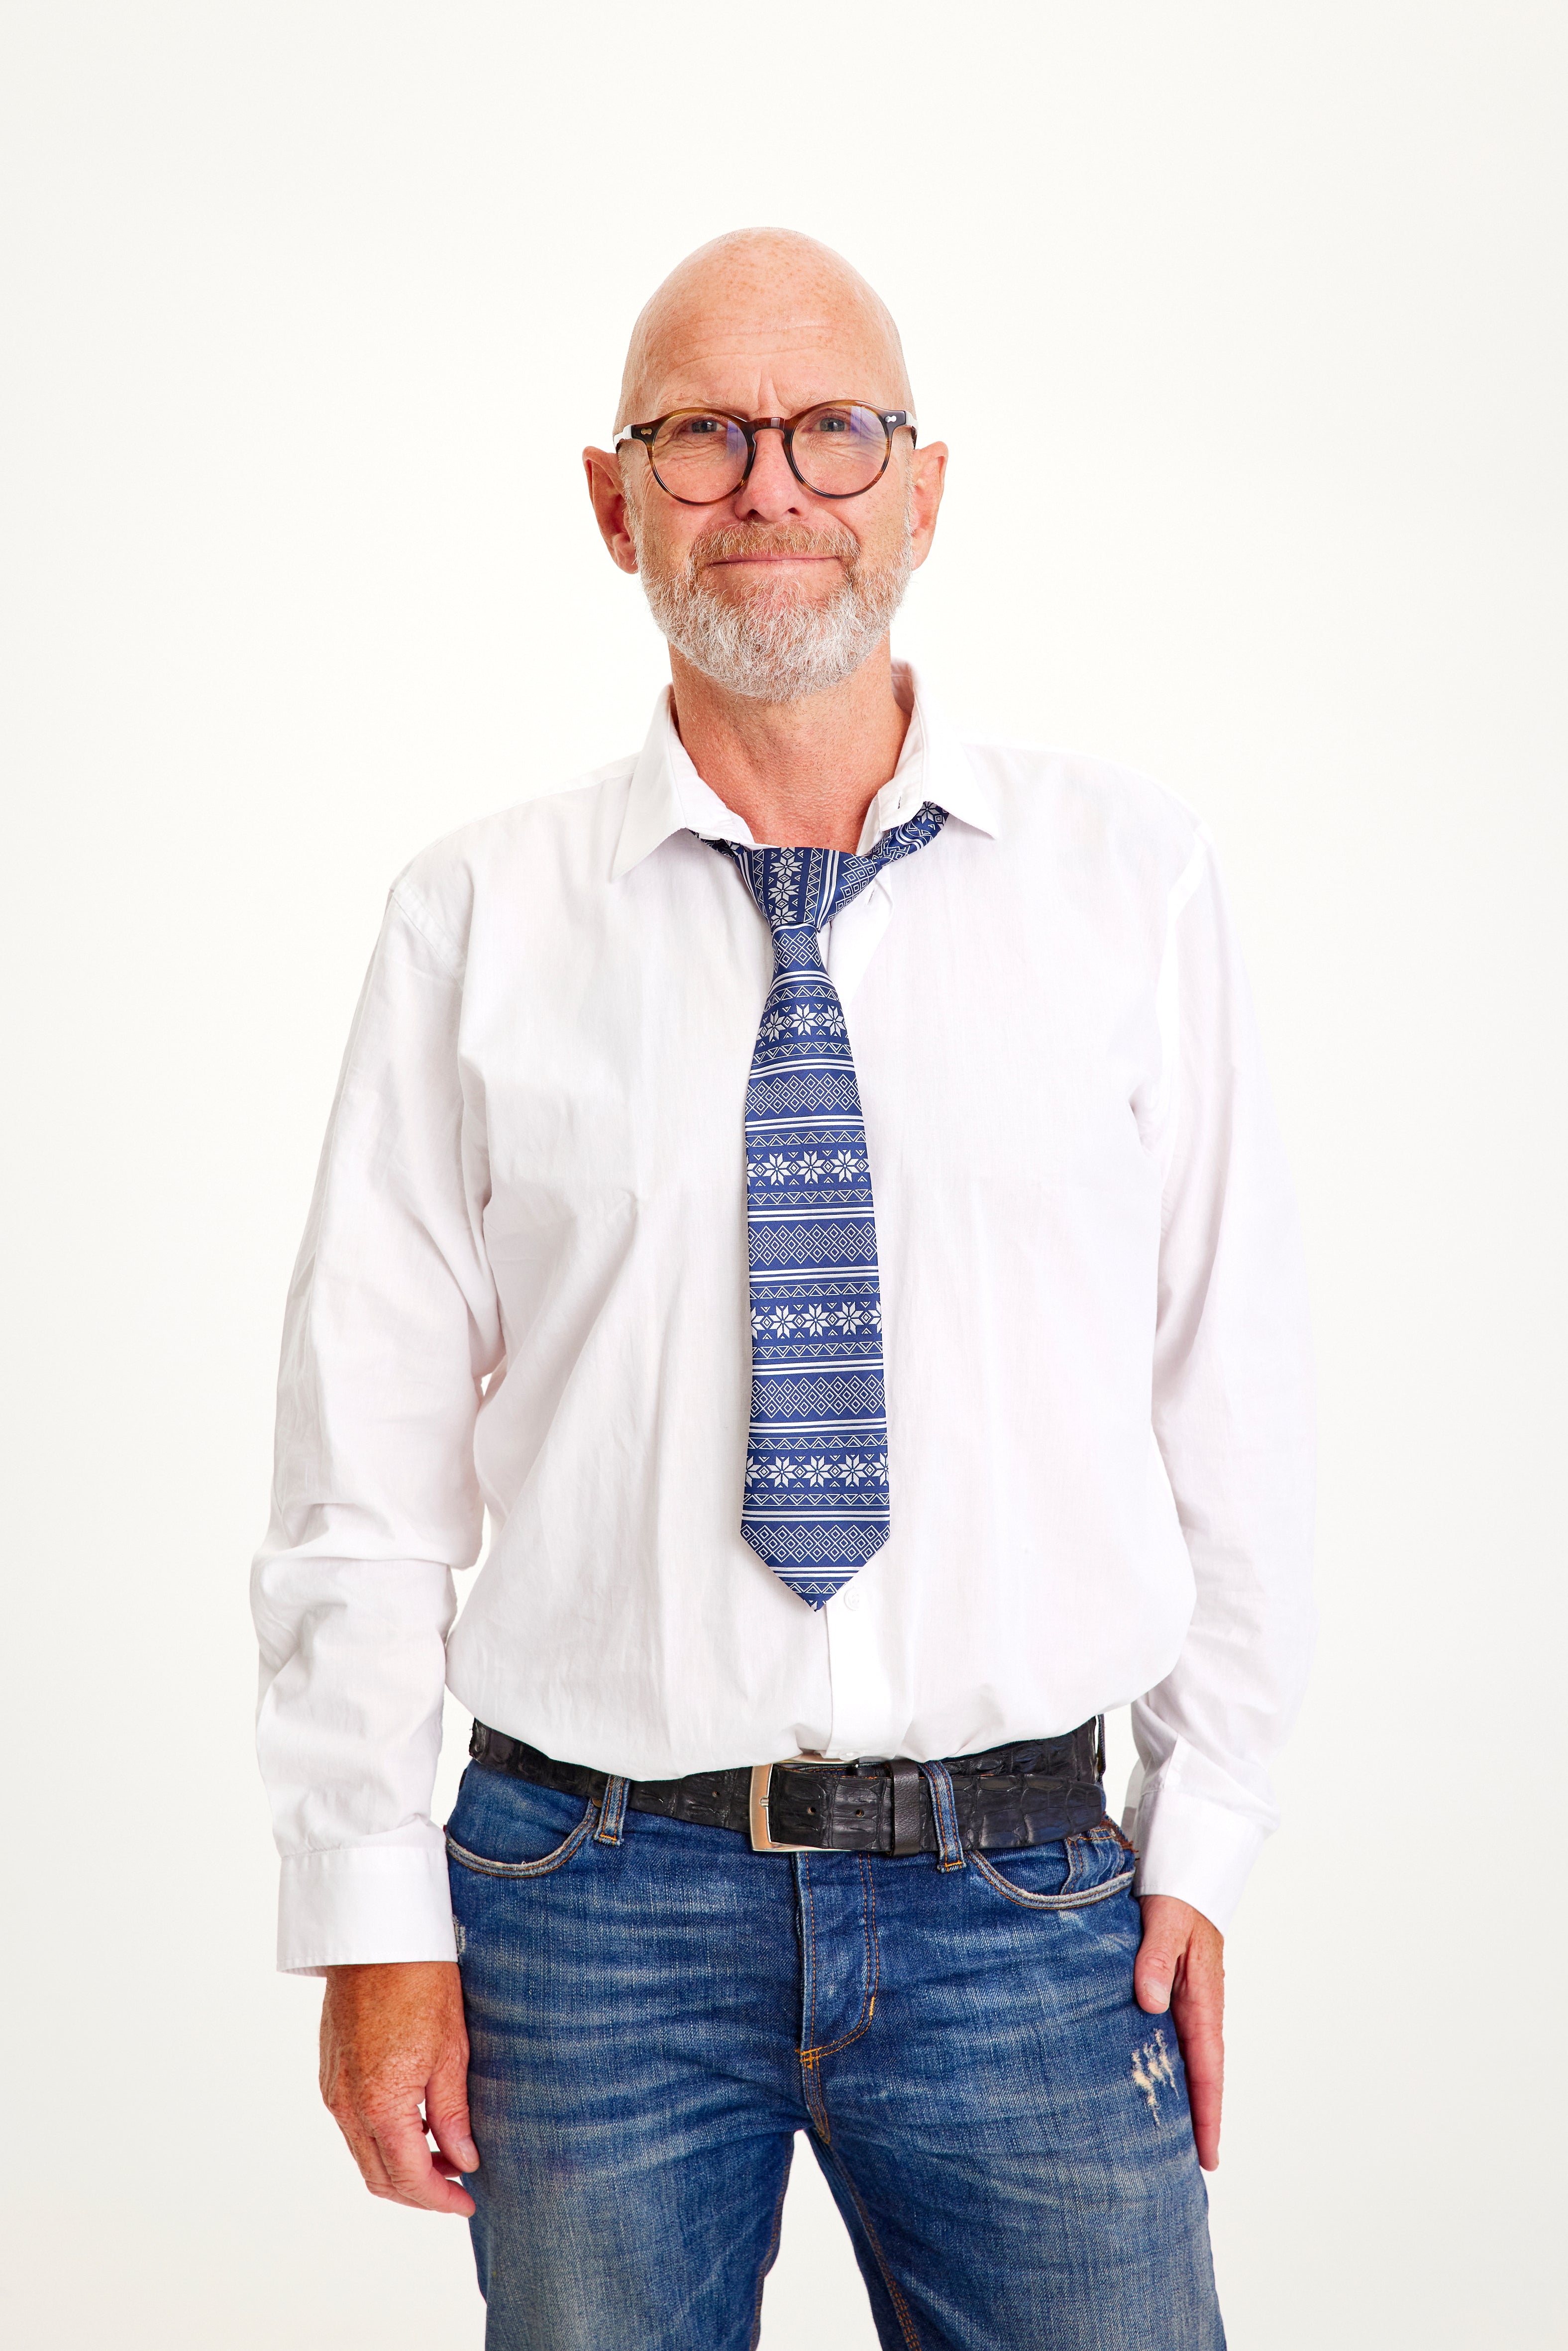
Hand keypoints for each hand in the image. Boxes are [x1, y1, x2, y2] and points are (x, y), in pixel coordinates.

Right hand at [320, 1960, 477, 2215]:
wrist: (377, 1935)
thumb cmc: (420, 1982)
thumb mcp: (451, 2051)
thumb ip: (452, 2114)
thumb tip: (463, 2159)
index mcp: (381, 2104)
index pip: (409, 2178)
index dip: (440, 2198)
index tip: (467, 2200)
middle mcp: (347, 2106)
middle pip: (380, 2177)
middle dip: (420, 2191)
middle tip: (458, 2184)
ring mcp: (333, 2090)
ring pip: (364, 2155)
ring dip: (401, 2167)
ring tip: (443, 2153)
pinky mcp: (329, 2074)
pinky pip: (352, 2128)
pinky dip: (382, 2140)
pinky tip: (414, 2124)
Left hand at [1134, 1895, 1224, 2170]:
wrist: (1184, 1867)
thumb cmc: (1177, 1895)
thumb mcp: (1166, 1921)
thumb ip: (1156, 1959)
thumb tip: (1150, 2003)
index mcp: (1203, 1998)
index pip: (1207, 2067)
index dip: (1208, 2113)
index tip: (1209, 2156)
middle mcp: (1197, 2006)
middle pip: (1199, 2074)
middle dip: (1197, 2120)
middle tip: (1188, 2169)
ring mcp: (1183, 2000)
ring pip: (1184, 2059)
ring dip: (1180, 2097)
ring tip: (1165, 2141)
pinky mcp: (1167, 1989)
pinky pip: (1168, 2037)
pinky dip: (1163, 2065)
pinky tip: (1145, 2081)